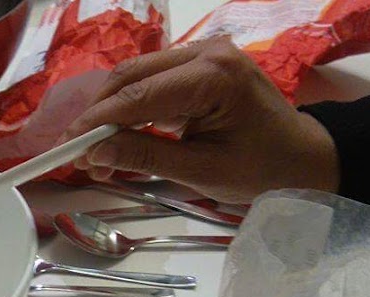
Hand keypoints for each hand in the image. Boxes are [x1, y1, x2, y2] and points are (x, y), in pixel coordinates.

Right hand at [61, 38, 338, 203]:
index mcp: (213, 76)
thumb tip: (93, 153)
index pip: (137, 95)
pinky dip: (131, 108)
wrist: (303, 158)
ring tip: (96, 154)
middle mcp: (207, 51)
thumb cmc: (262, 171)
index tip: (65, 148)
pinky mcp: (201, 63)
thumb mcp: (201, 172)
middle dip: (99, 116)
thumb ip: (145, 157)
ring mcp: (204, 53)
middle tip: (77, 155)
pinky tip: (119, 137)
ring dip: (111, 113)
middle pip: (130, 76)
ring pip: (136, 76)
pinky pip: (152, 80)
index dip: (96, 122)